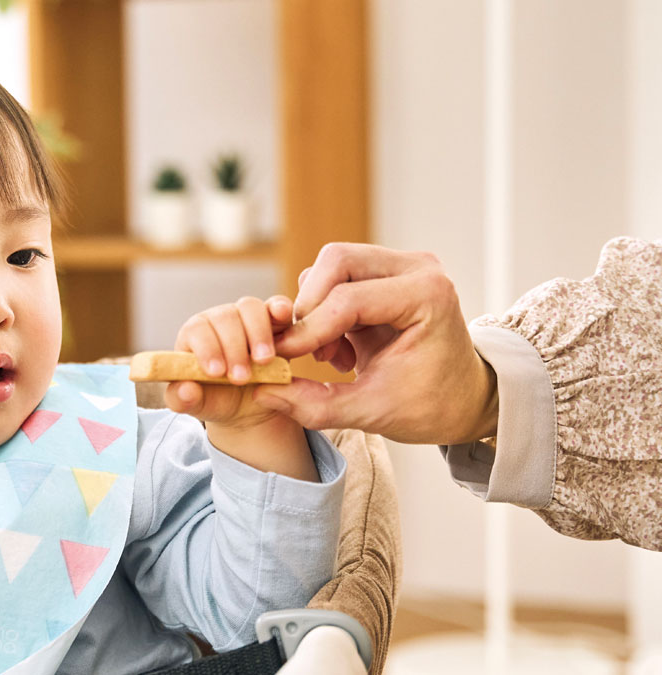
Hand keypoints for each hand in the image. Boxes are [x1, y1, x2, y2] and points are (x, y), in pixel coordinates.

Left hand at [163, 295, 292, 427]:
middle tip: (240, 378)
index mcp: (194, 336)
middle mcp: (219, 320)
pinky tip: (283, 316)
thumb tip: (185, 389)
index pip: (196, 330)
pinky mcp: (274, 321)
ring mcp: (246, 317)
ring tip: (263, 361)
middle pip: (224, 318)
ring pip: (250, 308)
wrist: (248, 405)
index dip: (207, 348)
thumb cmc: (217, 399)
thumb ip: (183, 400)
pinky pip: (277, 306)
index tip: (216, 372)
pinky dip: (280, 308)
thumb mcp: (199, 405)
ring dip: (258, 333)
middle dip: (234, 348)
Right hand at [256, 243, 497, 444]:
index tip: (281, 358)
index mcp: (428, 296)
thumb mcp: (372, 412)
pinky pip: (338, 275)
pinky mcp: (387, 270)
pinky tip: (338, 346)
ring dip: (315, 307)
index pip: (349, 300)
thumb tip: (262, 392)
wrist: (464, 398)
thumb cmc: (430, 406)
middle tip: (299, 349)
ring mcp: (403, 264)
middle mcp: (418, 268)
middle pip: (337, 261)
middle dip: (307, 306)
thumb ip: (316, 404)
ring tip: (327, 354)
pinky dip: (325, 308)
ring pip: (333, 263)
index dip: (308, 330)